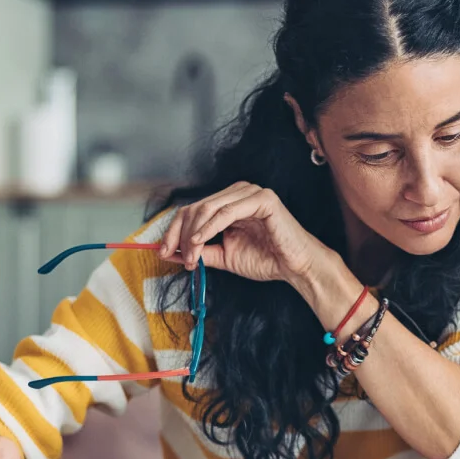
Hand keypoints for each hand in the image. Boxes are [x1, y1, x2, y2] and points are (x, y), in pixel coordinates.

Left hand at [159, 181, 326, 284]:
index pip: (192, 209)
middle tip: (177, 258)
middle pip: (196, 207)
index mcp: (229, 202)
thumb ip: (200, 251)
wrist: (296, 267)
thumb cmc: (267, 259)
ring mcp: (251, 192)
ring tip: (191, 257)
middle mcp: (238, 192)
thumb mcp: (224, 256)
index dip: (174, 230)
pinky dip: (209, 227)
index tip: (163, 252)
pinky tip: (199, 243)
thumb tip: (169, 252)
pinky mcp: (263, 199)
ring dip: (194, 235)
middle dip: (181, 235)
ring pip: (208, 208)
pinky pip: (227, 211)